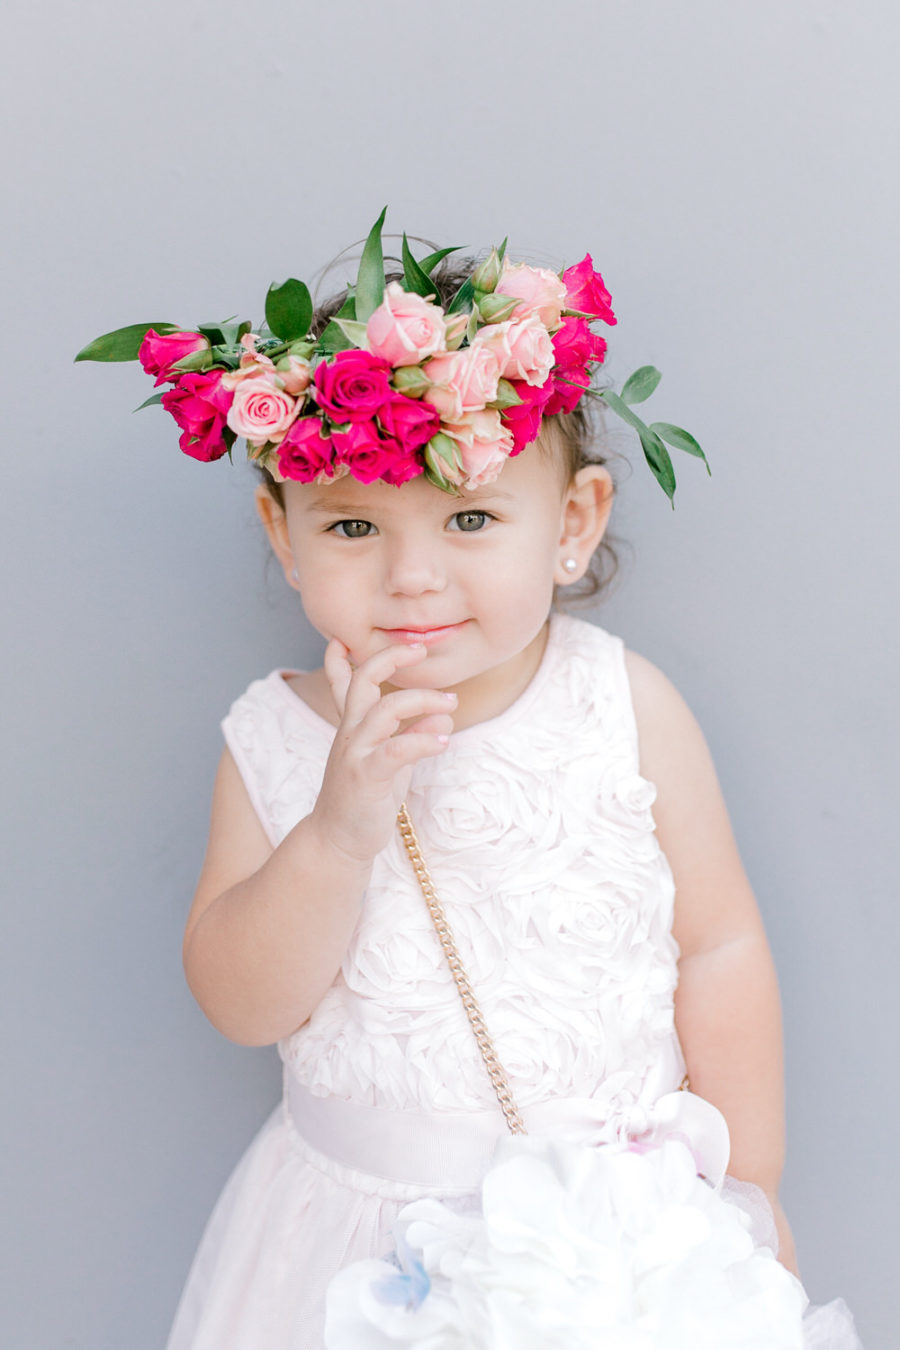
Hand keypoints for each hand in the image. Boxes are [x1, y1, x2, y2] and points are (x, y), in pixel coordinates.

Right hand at [310, 638, 454, 864]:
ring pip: (384, 710)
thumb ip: (413, 735)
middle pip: (363, 681)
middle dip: (391, 658)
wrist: (339, 841)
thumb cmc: (365, 798)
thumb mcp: (392, 762)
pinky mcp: (367, 777)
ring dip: (422, 700)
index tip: (344, 637)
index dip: (340, 658)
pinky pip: (396, 750)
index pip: (344, 683)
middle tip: (421, 649)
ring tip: (451, 704)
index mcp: (353, 727)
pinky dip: (422, 741)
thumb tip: (443, 718)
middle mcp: (350, 734)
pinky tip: (444, 742)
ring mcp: (355, 754)